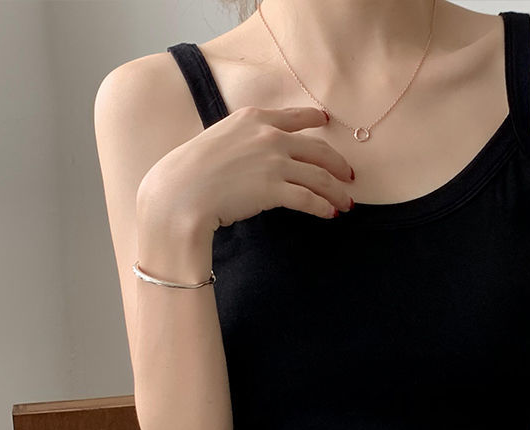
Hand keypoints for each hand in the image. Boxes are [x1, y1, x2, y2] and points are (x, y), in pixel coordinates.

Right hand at [137, 105, 356, 234]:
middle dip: (338, 165)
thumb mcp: (218, 140)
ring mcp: (273, 161)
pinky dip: (324, 207)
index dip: (316, 121)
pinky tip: (330, 213)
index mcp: (253, 118)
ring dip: (337, 191)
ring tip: (346, 203)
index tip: (327, 123)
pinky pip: (310, 198)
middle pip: (317, 149)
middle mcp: (268, 135)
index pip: (295, 117)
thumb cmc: (190, 172)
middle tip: (350, 176)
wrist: (179, 193)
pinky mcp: (274, 189)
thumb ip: (242, 141)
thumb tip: (256, 155)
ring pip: (320, 176)